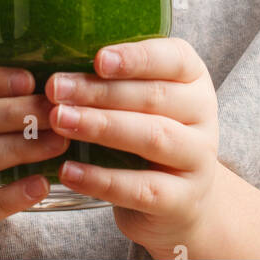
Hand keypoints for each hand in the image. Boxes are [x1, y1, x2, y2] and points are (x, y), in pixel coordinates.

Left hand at [46, 38, 219, 259]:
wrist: (181, 200)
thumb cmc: (148, 133)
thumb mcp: (142, 100)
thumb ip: (115, 80)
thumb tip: (58, 66)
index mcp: (194, 78)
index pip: (173, 58)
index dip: (135, 58)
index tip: (98, 59)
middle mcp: (202, 114)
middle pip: (154, 97)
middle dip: (100, 92)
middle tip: (56, 89)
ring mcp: (197, 159)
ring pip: (152, 137)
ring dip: (101, 127)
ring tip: (61, 120)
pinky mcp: (182, 200)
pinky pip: (140, 189)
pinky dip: (101, 179)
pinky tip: (68, 170)